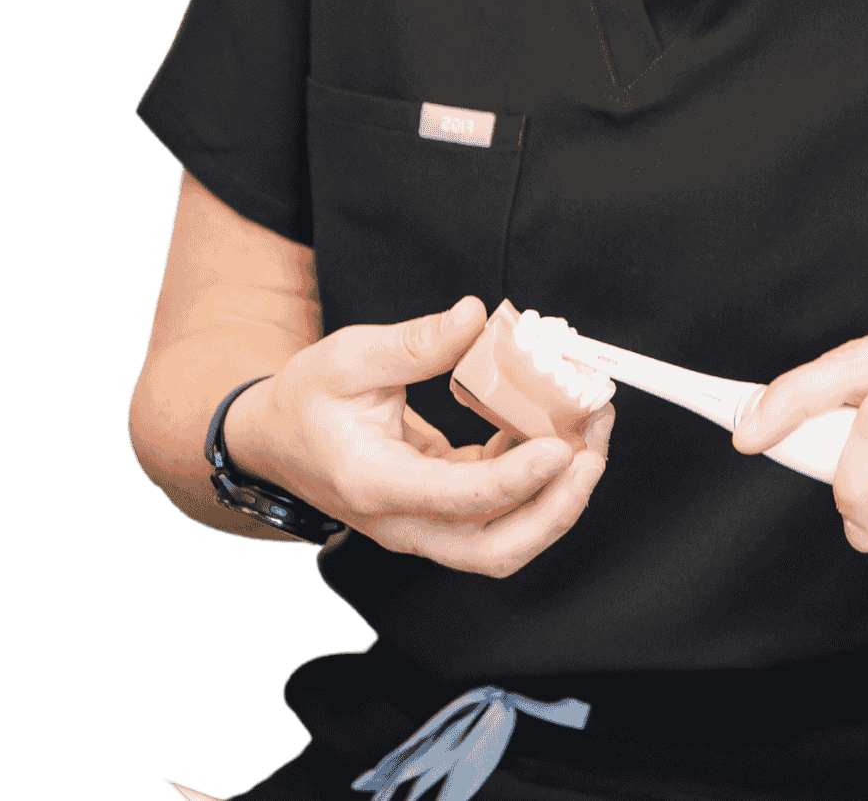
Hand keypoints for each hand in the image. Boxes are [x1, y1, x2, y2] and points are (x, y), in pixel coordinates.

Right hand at [229, 296, 615, 579]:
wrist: (273, 438)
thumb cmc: (305, 401)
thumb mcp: (350, 357)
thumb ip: (416, 342)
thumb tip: (475, 318)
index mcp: (377, 484)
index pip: (461, 499)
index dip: (519, 478)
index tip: (561, 445)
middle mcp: (404, 519)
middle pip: (496, 549)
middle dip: (558, 507)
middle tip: (594, 450)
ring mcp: (423, 522)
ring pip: (504, 538)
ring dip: (556, 494)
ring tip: (591, 434)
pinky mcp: (439, 508)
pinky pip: (498, 507)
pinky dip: (534, 475)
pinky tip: (553, 426)